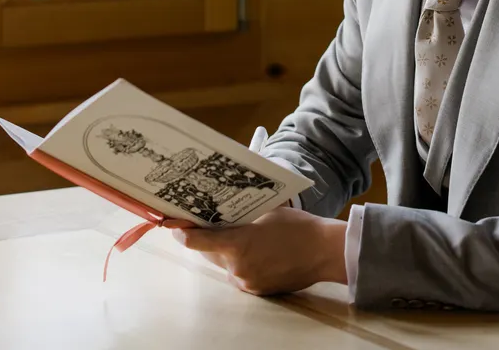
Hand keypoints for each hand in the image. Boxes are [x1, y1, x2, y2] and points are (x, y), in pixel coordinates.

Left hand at [173, 206, 347, 295]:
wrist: (324, 252)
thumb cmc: (298, 227)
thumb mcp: (268, 212)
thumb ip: (242, 215)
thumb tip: (226, 208)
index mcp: (238, 244)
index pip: (198, 241)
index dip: (182, 233)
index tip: (173, 226)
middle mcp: (237, 267)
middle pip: (210, 253)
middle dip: (210, 240)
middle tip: (210, 224)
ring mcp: (247, 281)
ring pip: (227, 264)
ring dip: (230, 252)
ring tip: (248, 238)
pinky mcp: (257, 290)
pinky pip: (241, 275)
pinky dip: (244, 264)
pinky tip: (261, 253)